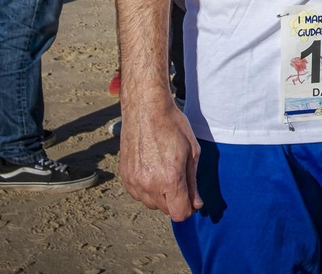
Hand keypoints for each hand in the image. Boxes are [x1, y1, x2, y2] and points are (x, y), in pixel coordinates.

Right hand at [119, 94, 201, 221]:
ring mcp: (134, 181)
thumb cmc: (172, 125)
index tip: (192, 198)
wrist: (146, 109)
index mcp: (170, 179)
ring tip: (165, 171)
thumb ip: (193, 182)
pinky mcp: (124, 176)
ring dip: (160, 195)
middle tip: (180, 177)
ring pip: (150, 203)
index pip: (179, 213)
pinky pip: (137, 194)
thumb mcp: (192, 152)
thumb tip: (196, 204)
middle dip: (176, 200)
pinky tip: (153, 170)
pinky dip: (147, 189)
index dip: (189, 208)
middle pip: (166, 210)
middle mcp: (149, 184)